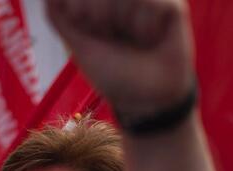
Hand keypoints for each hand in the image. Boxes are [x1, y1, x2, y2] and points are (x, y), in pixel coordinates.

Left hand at [45, 0, 194, 117]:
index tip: (94, 34)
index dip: (82, 14)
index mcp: (100, 2)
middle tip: (115, 37)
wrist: (148, 100)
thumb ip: (59, 15)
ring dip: (126, 24)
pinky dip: (147, 27)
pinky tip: (153, 39)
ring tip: (136, 40)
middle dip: (101, 18)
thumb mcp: (79, 45)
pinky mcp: (173, 5)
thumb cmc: (114, 73)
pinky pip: (151, 2)